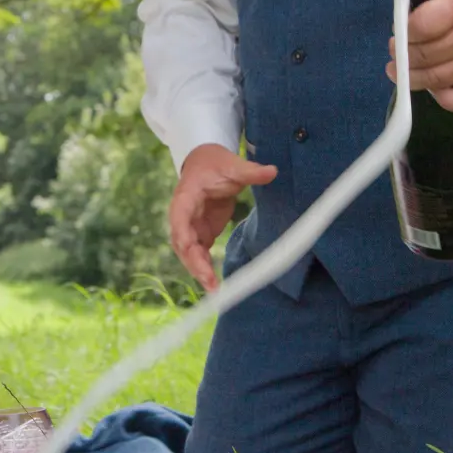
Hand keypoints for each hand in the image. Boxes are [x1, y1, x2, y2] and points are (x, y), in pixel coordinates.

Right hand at [168, 144, 277, 292]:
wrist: (206, 162)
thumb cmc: (216, 163)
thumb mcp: (233, 165)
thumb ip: (250, 171)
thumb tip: (273, 171)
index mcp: (185, 196)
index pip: (179, 218)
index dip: (184, 235)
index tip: (192, 251)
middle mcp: (183, 215)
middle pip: (182, 242)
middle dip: (194, 263)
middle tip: (210, 283)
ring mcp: (190, 226)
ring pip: (188, 252)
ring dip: (199, 270)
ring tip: (214, 290)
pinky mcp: (200, 232)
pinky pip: (198, 254)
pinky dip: (204, 268)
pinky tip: (215, 284)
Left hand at [384, 0, 452, 112]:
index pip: (420, 27)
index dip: (403, 31)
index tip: (398, 29)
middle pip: (425, 57)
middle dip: (403, 57)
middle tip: (396, 52)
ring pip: (437, 79)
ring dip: (413, 78)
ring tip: (402, 70)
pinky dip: (447, 99)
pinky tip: (433, 89)